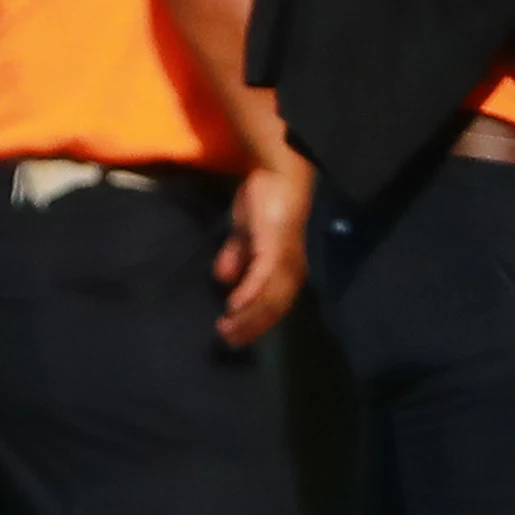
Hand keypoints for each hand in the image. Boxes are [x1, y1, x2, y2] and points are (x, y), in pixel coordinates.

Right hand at [213, 158, 311, 347]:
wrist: (276, 175)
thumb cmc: (263, 202)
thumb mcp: (244, 237)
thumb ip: (236, 257)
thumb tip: (224, 279)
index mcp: (285, 269)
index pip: (274, 306)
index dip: (255, 324)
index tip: (232, 336)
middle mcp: (291, 270)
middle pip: (274, 309)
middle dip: (250, 328)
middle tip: (226, 340)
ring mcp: (284, 260)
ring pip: (269, 299)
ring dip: (247, 317)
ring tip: (225, 328)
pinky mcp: (275, 249)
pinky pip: (263, 278)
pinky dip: (249, 294)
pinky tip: (233, 306)